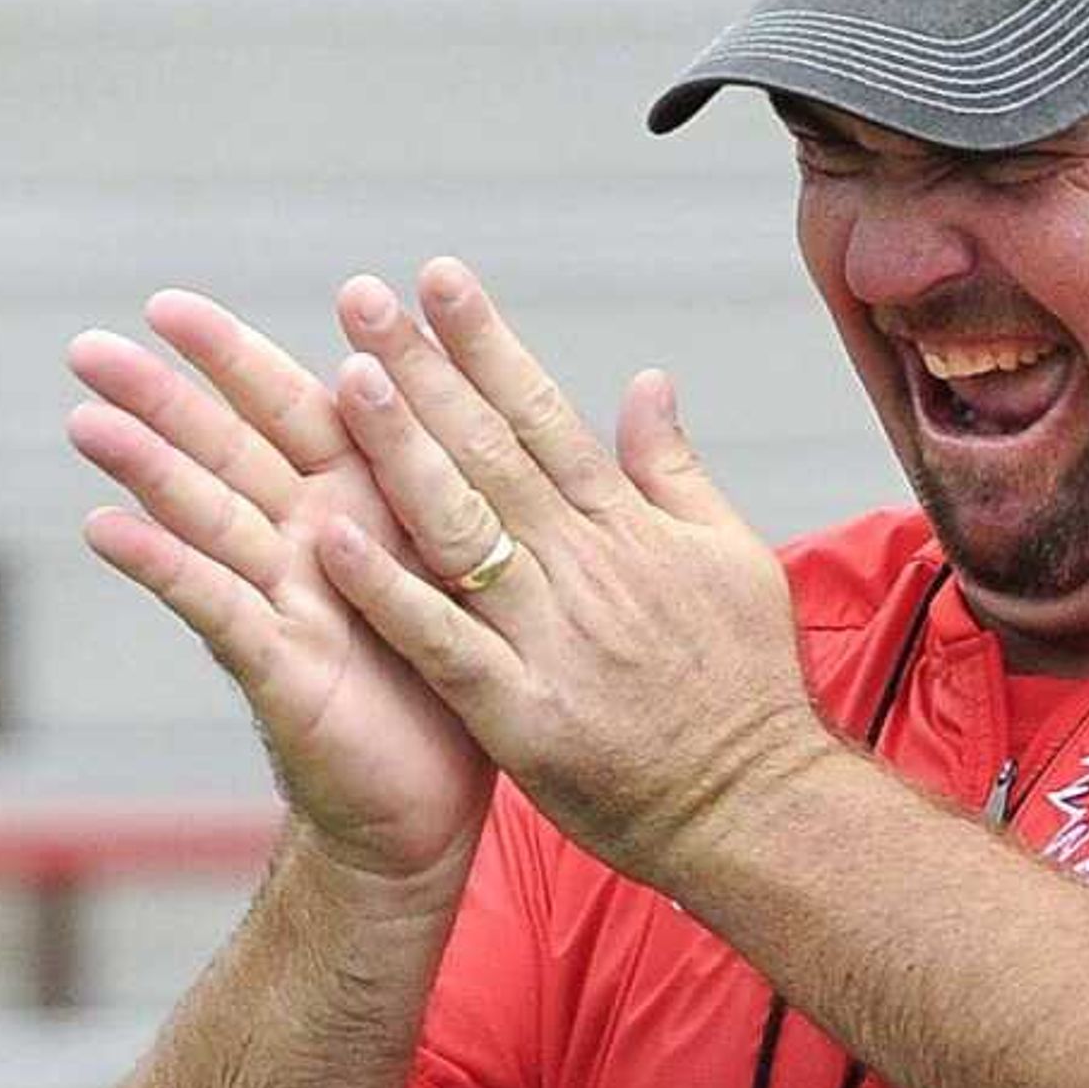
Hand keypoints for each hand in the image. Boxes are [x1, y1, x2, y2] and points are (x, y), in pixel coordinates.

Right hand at [65, 288, 493, 893]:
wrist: (434, 804)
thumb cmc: (449, 674)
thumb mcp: (459, 560)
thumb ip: (439, 476)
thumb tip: (435, 378)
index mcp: (356, 505)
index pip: (287, 412)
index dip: (232, 358)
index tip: (169, 300)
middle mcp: (303, 544)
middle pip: (223, 454)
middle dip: (159, 398)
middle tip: (85, 346)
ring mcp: (282, 602)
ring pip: (206, 517)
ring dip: (145, 469)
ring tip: (85, 418)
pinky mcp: (279, 667)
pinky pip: (216, 606)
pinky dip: (162, 564)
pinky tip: (102, 527)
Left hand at [304, 260, 825, 889]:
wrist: (757, 808)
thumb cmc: (746, 687)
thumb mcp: (732, 559)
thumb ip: (676, 471)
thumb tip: (648, 381)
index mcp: (628, 527)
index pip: (544, 413)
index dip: (486, 342)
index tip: (436, 279)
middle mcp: (585, 567)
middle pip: (490, 451)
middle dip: (424, 369)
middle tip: (360, 298)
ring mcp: (550, 638)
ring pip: (463, 529)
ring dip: (401, 452)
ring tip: (345, 382)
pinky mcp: (521, 713)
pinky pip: (442, 643)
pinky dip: (389, 592)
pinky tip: (331, 541)